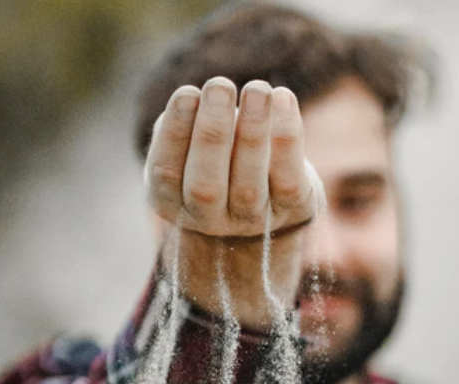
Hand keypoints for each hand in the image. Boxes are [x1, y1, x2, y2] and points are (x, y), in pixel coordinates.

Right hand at [145, 76, 320, 241]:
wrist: (274, 198)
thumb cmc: (222, 159)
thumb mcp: (191, 145)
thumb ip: (186, 127)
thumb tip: (195, 103)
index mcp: (174, 203)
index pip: (166, 173)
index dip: (175, 134)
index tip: (188, 92)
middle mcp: (211, 221)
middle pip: (205, 187)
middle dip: (212, 134)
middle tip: (220, 86)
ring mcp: (252, 222)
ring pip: (249, 185)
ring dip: (252, 132)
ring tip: (256, 89)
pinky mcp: (292, 210)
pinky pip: (288, 179)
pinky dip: (286, 137)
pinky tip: (283, 98)